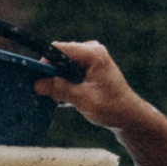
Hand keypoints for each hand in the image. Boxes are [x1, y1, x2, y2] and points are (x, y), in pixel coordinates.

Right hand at [34, 40, 148, 134]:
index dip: (45, 62)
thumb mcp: (82, 100)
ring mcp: (92, 58)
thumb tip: (37, 84)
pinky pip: (70, 70)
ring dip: (58, 80)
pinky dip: (65, 82)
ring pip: (63, 64)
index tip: (37, 79)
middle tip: (46, 92)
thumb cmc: (111, 108)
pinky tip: (65, 98)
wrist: (129, 116)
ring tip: (58, 97)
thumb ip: (60, 89)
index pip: (59, 48)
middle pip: (60, 55)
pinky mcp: (91, 67)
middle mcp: (92, 51)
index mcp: (93, 54)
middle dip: (51, 73)